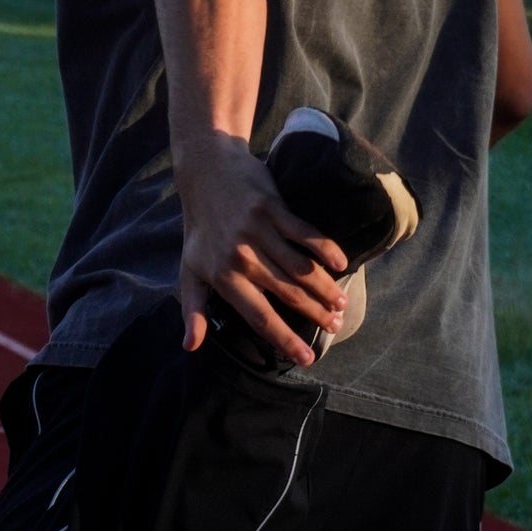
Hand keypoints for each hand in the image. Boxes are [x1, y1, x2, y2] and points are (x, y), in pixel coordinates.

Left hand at [175, 133, 348, 365]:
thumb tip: (191, 346)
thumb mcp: (189, 270)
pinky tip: (342, 264)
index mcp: (223, 277)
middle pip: (287, 294)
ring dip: (325, 288)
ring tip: (341, 303)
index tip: (307, 358)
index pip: (259, 316)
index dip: (284, 339)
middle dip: (315, 314)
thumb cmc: (199, 228)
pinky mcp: (272, 208)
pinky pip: (305, 233)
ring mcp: (258, 231)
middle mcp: (242, 257)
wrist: (205, 172)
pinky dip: (325, 249)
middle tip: (336, 327)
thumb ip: (193, 310)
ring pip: (300, 267)